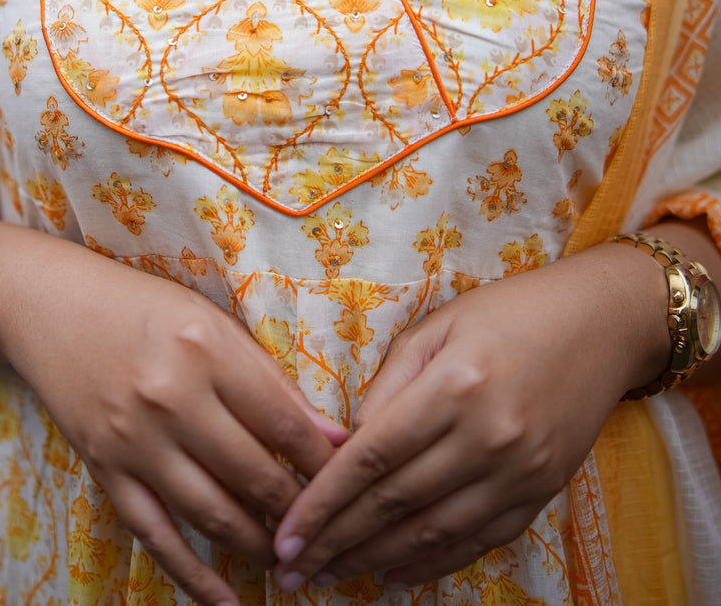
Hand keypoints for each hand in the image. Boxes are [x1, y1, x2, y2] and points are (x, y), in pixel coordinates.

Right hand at [0, 235, 346, 605]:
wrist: (50, 307)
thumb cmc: (142, 307)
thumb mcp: (209, 321)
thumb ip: (266, 377)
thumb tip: (327, 436)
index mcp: (207, 350)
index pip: (285, 423)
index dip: (325, 461)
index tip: (351, 480)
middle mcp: (172, 398)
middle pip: (255, 475)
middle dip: (300, 509)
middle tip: (327, 526)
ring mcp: (135, 442)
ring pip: (213, 515)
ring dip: (259, 544)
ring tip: (289, 555)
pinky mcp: (106, 471)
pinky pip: (156, 537)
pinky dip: (194, 578)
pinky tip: (228, 602)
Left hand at [270, 243, 669, 590]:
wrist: (602, 324)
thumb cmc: (509, 313)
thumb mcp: (438, 327)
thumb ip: (390, 384)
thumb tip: (348, 443)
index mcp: (454, 387)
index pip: (372, 458)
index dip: (324, 502)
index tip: (286, 533)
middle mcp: (487, 438)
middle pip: (396, 504)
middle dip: (337, 541)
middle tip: (291, 569)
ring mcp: (520, 473)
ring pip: (434, 534)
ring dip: (376, 560)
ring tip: (331, 574)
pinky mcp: (542, 493)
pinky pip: (478, 541)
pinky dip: (433, 563)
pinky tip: (393, 574)